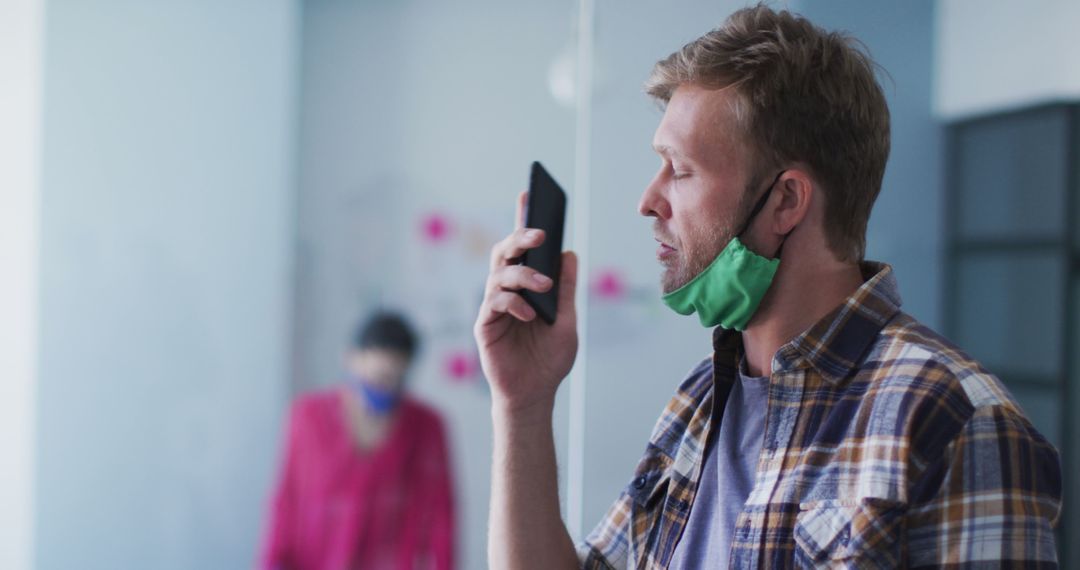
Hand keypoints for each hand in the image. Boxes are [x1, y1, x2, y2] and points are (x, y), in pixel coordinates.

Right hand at [474, 191, 578, 414]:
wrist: (536, 394)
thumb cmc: (549, 359)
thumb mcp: (567, 321)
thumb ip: (567, 289)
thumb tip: (569, 253)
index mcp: (528, 285)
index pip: (524, 248)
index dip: (523, 219)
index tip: (529, 193)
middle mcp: (508, 290)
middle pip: (505, 251)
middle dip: (520, 236)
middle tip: (541, 234)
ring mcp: (494, 306)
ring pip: (499, 273)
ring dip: (523, 275)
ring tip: (544, 286)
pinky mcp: (485, 325)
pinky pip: (494, 302)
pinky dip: (513, 303)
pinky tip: (530, 314)